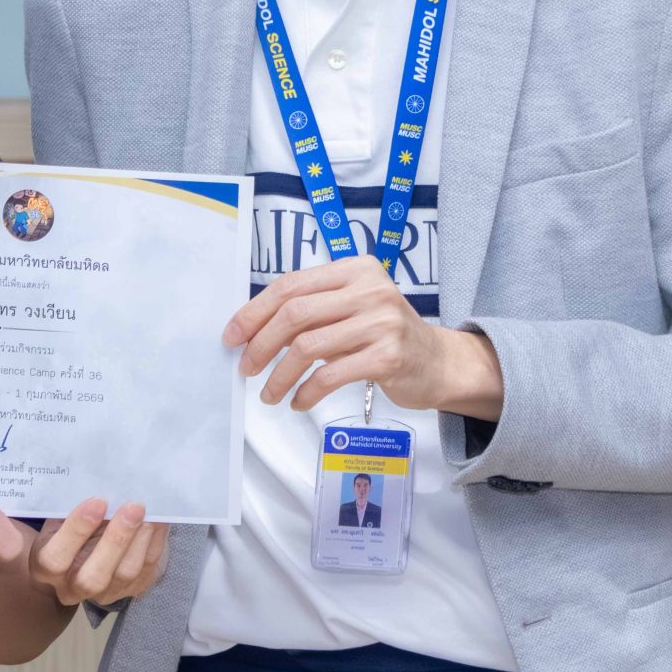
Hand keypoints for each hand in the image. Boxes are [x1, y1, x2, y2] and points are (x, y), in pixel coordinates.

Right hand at [29, 498, 169, 609]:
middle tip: (132, 507)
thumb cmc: (72, 524)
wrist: (89, 547)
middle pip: (92, 577)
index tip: (97, 501)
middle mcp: (72, 587)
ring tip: (149, 509)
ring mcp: (105, 593)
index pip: (54, 558)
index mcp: (46, 567)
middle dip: (115, 541)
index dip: (75, 532)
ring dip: (140, 539)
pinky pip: (147, 569)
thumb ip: (70, 506)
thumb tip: (99, 479)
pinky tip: (160, 518)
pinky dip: (155, 542)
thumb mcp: (61, 516)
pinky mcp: (132, 590)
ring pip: (125, 573)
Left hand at [225, 257, 504, 419]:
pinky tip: (299, 401)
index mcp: (354, 269)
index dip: (254, 311)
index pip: (291, 285)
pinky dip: (306, 392)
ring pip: (308, 347)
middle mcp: (370, 289)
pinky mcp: (388, 357)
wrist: (438, 362)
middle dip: (261, 343)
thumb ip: (312, 310)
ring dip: (280, 375)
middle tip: (246, 366)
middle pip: (295, 313)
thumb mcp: (350, 309)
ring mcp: (382, 322)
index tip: (232, 335)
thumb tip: (251, 329)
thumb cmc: (384, 335)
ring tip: (269, 392)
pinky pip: (331, 375)